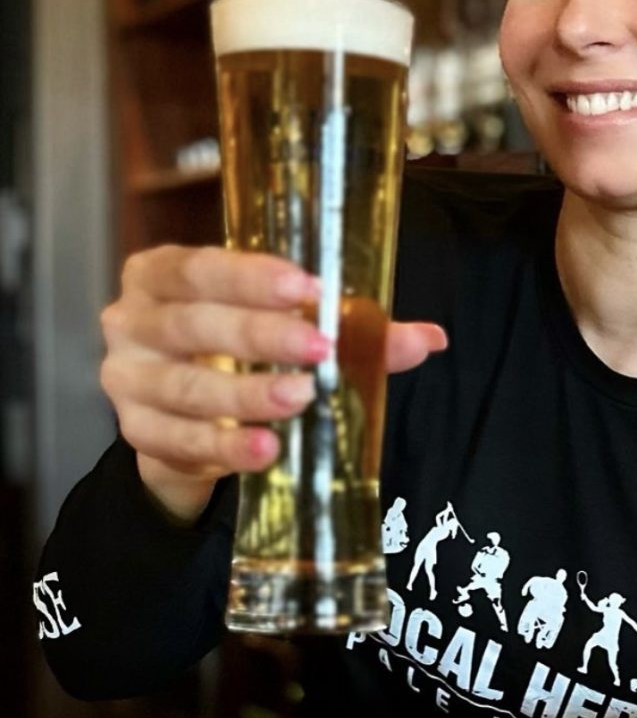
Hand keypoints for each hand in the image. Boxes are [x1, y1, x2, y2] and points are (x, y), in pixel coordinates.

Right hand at [100, 245, 446, 521]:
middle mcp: (133, 320)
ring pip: (185, 386)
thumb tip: (430, 339)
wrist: (182, 405)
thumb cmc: (238, 342)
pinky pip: (178, 442)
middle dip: (259, 336)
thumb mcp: (286, 322)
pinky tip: (265, 450)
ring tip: (298, 399)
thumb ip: (355, 328)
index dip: (250, 277)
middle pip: (191, 324)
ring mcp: (126, 380)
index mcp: (164, 274)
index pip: (200, 267)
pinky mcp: (137, 434)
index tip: (308, 288)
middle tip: (318, 348)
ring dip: (246, 395)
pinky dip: (225, 447)